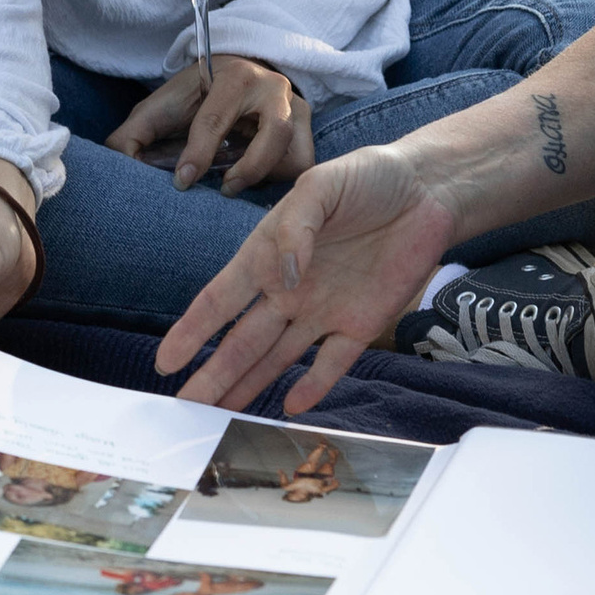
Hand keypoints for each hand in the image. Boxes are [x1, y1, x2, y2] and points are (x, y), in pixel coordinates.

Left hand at [105, 54, 312, 193]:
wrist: (234, 75)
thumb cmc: (193, 97)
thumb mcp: (160, 108)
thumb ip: (132, 134)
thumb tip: (118, 165)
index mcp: (231, 76)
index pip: (214, 119)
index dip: (196, 155)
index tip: (182, 182)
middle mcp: (272, 88)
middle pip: (274, 135)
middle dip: (249, 169)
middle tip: (224, 189)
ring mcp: (297, 107)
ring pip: (295, 153)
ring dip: (269, 177)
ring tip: (239, 186)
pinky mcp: (309, 128)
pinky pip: (303, 165)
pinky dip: (283, 179)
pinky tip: (261, 184)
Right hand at [152, 142, 456, 416]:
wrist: (428, 189)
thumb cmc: (368, 177)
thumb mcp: (322, 186)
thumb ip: (295, 229)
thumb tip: (281, 277)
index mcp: (267, 255)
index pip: (220, 300)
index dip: (192, 332)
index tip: (166, 362)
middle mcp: (288, 289)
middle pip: (241, 341)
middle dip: (212, 374)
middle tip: (184, 409)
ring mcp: (322, 310)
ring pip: (276, 359)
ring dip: (249, 387)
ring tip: (220, 418)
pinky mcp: (361, 323)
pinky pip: (331, 361)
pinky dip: (313, 385)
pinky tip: (291, 408)